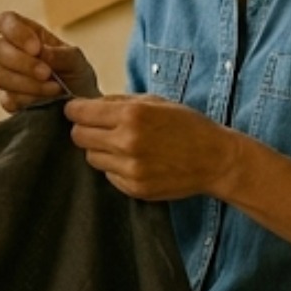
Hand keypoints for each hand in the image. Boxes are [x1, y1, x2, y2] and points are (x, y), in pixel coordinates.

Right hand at [0, 11, 99, 111]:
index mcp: (27, 34)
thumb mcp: (76, 60)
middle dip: (21, 62)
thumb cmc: (76, 76)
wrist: (80, 106)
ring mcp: (6, 77)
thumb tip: (41, 53)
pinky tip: (46, 101)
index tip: (36, 48)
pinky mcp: (8, 100)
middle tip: (46, 72)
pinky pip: (8, 99)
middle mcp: (11, 53)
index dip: (14, 31)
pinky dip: (29, 100)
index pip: (5, 21)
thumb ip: (60, 54)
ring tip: (55, 89)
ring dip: (28, 84)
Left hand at [63, 94, 239, 201]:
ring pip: (91, 158)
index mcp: (132, 114)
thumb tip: (87, 104)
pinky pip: (108, 175)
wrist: (215, 159)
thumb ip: (119, 102)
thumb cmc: (187, 125)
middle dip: (85, 130)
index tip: (77, 111)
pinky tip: (135, 161)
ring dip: (100, 150)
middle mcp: (127, 142)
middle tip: (99, 129)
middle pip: (78, 136)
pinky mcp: (134, 188)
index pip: (79, 113)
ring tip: (122, 146)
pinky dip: (115, 168)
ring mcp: (130, 168)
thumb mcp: (155, 101)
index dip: (75, 110)